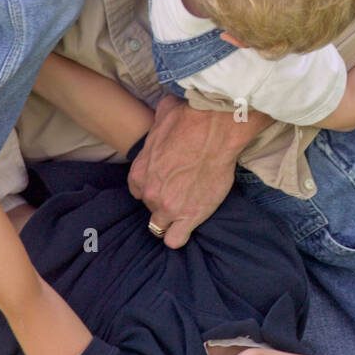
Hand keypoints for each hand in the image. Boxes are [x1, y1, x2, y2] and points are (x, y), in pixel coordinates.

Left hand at [127, 94, 241, 246]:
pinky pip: (176, 239)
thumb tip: (163, 115)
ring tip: (187, 209)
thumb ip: (157, 127)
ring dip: (171, 220)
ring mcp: (168, 207)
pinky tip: (189, 224)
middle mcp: (149, 193)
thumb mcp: (162, 115)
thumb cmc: (190, 117)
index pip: (139, 190)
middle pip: (151, 206)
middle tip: (183, 189)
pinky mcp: (190, 216)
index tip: (168, 181)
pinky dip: (180, 234)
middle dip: (164, 200)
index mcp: (139, 172)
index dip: (154, 186)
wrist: (215, 128)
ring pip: (160, 227)